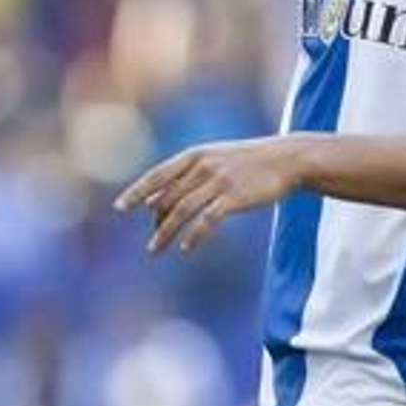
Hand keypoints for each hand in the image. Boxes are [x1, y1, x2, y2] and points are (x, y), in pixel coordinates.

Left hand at [113, 136, 306, 254]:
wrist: (286, 159)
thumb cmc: (247, 162)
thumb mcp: (213, 161)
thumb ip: (183, 178)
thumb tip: (151, 201)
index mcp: (194, 155)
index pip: (157, 174)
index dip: (137, 190)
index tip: (119, 207)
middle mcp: (202, 166)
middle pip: (168, 197)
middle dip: (155, 222)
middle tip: (150, 243)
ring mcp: (219, 181)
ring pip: (182, 210)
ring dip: (165, 233)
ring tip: (154, 251)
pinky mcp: (234, 197)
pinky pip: (207, 220)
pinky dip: (193, 235)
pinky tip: (185, 248)